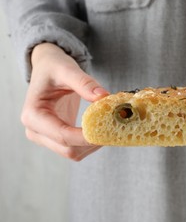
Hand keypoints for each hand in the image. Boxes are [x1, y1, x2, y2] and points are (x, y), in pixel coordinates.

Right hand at [21, 43, 108, 160]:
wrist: (48, 69)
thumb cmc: (53, 68)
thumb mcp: (67, 69)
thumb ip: (84, 83)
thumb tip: (103, 96)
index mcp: (33, 115)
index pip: (62, 135)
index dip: (87, 136)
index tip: (109, 129)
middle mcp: (36, 131)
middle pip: (68, 150)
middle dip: (93, 142)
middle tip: (115, 128)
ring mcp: (46, 138)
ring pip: (74, 153)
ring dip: (94, 144)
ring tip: (110, 126)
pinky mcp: (57, 139)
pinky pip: (77, 149)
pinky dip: (92, 143)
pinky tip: (103, 128)